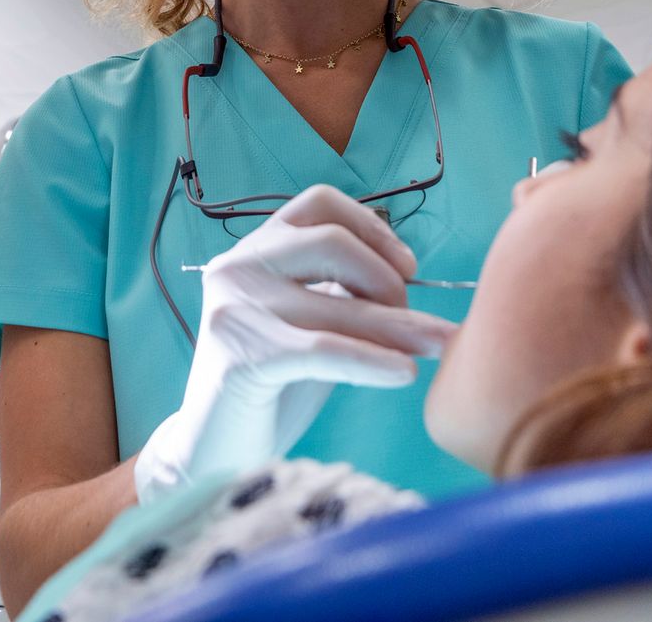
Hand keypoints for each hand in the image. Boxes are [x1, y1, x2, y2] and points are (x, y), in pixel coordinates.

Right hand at [133, 185, 456, 503]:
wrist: (214, 448)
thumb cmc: (272, 383)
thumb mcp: (310, 321)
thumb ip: (343, 294)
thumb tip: (414, 283)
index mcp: (257, 247)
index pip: (320, 203)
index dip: (373, 227)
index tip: (408, 267)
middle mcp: (238, 265)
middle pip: (333, 242)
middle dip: (387, 279)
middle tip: (415, 322)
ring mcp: (234, 307)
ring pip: (335, 303)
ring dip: (398, 326)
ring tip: (437, 346)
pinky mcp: (240, 356)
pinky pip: (324, 350)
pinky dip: (372, 360)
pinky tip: (403, 374)